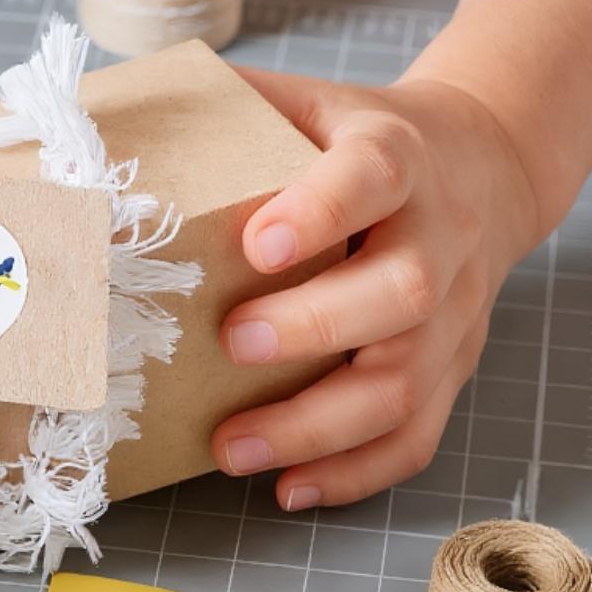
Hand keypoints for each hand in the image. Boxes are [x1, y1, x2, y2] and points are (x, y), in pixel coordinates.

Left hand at [211, 70, 541, 510]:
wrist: (482, 163)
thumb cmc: (361, 143)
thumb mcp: (310, 104)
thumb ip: (234, 108)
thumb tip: (109, 122)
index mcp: (398, 157)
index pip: (371, 177)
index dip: (319, 211)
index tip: (256, 245)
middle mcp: (437, 237)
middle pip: (402, 290)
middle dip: (315, 326)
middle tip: (233, 344)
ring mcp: (453, 313)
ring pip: (406, 382)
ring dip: (317, 427)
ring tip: (234, 449)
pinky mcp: (452, 369)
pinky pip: (416, 436)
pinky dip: (354, 473)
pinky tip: (289, 487)